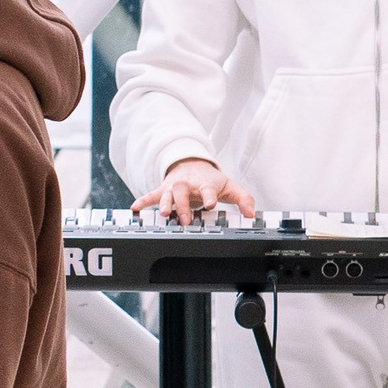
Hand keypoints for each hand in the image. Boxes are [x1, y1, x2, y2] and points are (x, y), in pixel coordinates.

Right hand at [136, 156, 255, 221]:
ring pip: (168, 194)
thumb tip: (252, 214)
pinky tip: (135, 208)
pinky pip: (150, 195)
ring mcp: (173, 188)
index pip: (208, 189)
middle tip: (187, 221)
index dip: (209, 196)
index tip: (210, 204)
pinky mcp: (162, 191)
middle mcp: (188, 185)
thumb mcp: (230, 188)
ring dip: (166, 204)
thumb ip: (243, 199)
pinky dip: (143, 201)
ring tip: (165, 215)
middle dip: (185, 207)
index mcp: (205, 184)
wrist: (191, 165)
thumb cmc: (211, 180)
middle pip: (184, 193)